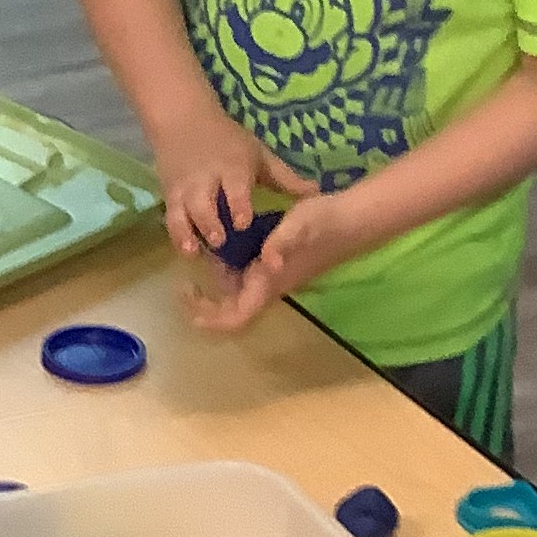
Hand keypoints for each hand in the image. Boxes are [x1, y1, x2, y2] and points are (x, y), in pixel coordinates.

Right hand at [149, 102, 314, 259]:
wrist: (183, 121)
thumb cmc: (228, 141)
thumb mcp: (257, 154)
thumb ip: (284, 177)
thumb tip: (317, 192)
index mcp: (232, 166)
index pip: (234, 186)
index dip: (238, 204)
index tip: (243, 223)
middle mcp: (205, 179)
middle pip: (204, 202)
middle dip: (210, 222)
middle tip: (219, 242)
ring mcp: (184, 188)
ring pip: (182, 212)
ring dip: (187, 232)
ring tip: (194, 252)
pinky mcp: (169, 195)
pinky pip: (171, 216)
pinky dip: (176, 233)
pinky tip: (184, 250)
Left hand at [182, 189, 363, 331]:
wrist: (353, 218)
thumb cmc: (325, 221)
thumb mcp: (300, 224)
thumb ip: (283, 242)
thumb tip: (269, 262)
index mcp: (268, 284)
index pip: (235, 318)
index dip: (208, 318)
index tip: (188, 296)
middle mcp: (266, 287)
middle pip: (229, 311)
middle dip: (204, 304)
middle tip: (183, 284)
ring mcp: (270, 278)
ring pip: (234, 292)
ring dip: (213, 284)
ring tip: (197, 258)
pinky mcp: (274, 265)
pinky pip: (243, 276)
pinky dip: (226, 267)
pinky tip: (218, 244)